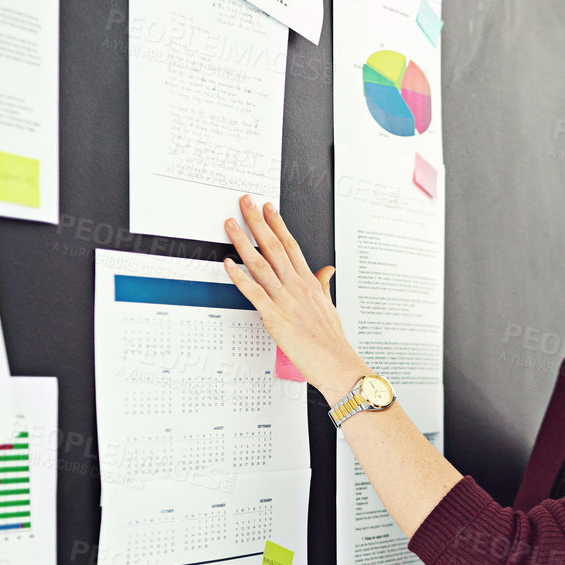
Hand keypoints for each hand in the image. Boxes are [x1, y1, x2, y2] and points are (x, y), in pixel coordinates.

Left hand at [222, 195, 362, 394]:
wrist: (336, 362)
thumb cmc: (332, 339)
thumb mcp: (329, 305)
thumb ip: (323, 285)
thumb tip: (327, 270)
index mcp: (309, 282)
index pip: (291, 245)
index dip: (278, 224)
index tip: (268, 208)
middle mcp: (296, 286)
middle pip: (274, 246)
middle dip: (258, 222)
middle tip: (245, 202)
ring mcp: (285, 299)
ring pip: (261, 264)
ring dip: (244, 241)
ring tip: (231, 224)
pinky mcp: (274, 316)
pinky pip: (253, 292)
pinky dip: (239, 277)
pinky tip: (228, 263)